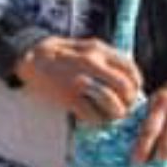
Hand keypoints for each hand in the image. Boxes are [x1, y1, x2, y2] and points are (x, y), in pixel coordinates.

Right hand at [14, 34, 144, 127]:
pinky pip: (93, 116)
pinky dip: (98, 121)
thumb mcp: (85, 46)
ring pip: (113, 104)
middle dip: (129, 101)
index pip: (130, 68)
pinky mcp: (69, 97)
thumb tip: (127, 76)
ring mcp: (81, 81)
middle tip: (123, 106)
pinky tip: (95, 118)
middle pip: (125, 88)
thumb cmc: (60, 53)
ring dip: (116, 114)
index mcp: (98, 49)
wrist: (30, 57)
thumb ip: (105, 57)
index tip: (132, 91)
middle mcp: (92, 63)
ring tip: (112, 115)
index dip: (136, 84)